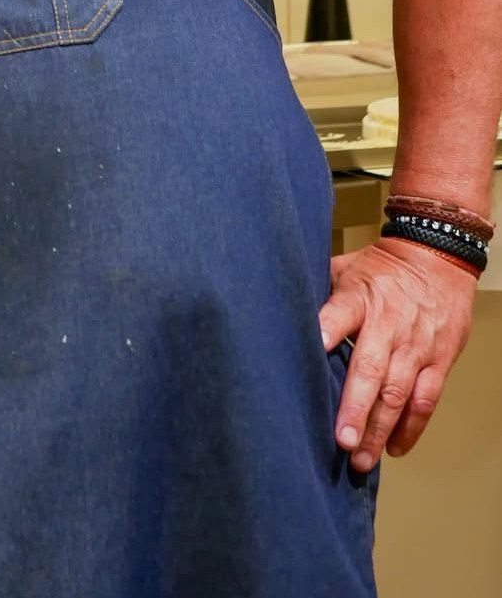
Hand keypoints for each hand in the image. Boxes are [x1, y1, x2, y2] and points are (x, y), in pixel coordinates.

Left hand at [319, 236, 477, 471]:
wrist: (436, 258)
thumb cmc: (380, 267)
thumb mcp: (344, 268)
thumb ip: (319, 293)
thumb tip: (278, 312)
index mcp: (359, 298)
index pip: (338, 315)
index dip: (324, 333)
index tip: (310, 354)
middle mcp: (389, 325)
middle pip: (371, 370)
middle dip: (356, 408)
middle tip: (341, 440)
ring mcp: (416, 346)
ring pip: (399, 394)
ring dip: (381, 429)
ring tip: (362, 458)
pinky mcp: (439, 360)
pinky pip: (426, 399)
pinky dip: (412, 427)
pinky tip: (394, 449)